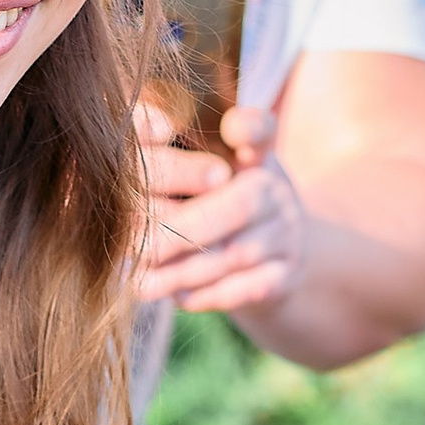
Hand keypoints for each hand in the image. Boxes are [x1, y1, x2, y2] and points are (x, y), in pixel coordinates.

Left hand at [130, 96, 306, 318]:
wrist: (267, 259)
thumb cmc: (214, 204)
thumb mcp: (197, 171)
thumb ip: (163, 145)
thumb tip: (146, 127)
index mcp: (254, 152)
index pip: (260, 128)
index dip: (249, 127)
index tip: (232, 128)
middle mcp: (277, 189)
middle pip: (241, 204)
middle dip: (183, 229)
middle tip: (137, 247)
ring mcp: (288, 234)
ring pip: (237, 254)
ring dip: (184, 270)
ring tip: (141, 282)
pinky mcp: (285, 277)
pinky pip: (247, 289)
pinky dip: (208, 294)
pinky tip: (176, 297)